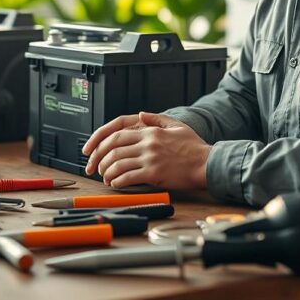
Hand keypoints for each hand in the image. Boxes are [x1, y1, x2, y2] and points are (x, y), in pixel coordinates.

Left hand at [81, 112, 209, 189]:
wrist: (207, 164)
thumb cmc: (195, 148)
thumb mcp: (176, 126)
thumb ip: (157, 119)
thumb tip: (141, 114)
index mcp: (150, 131)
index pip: (117, 133)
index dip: (100, 142)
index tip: (92, 151)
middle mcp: (147, 142)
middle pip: (113, 148)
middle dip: (99, 158)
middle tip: (94, 167)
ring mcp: (150, 158)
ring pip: (117, 163)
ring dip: (107, 172)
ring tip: (106, 178)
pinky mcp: (153, 174)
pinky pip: (128, 177)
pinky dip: (117, 181)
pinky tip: (116, 184)